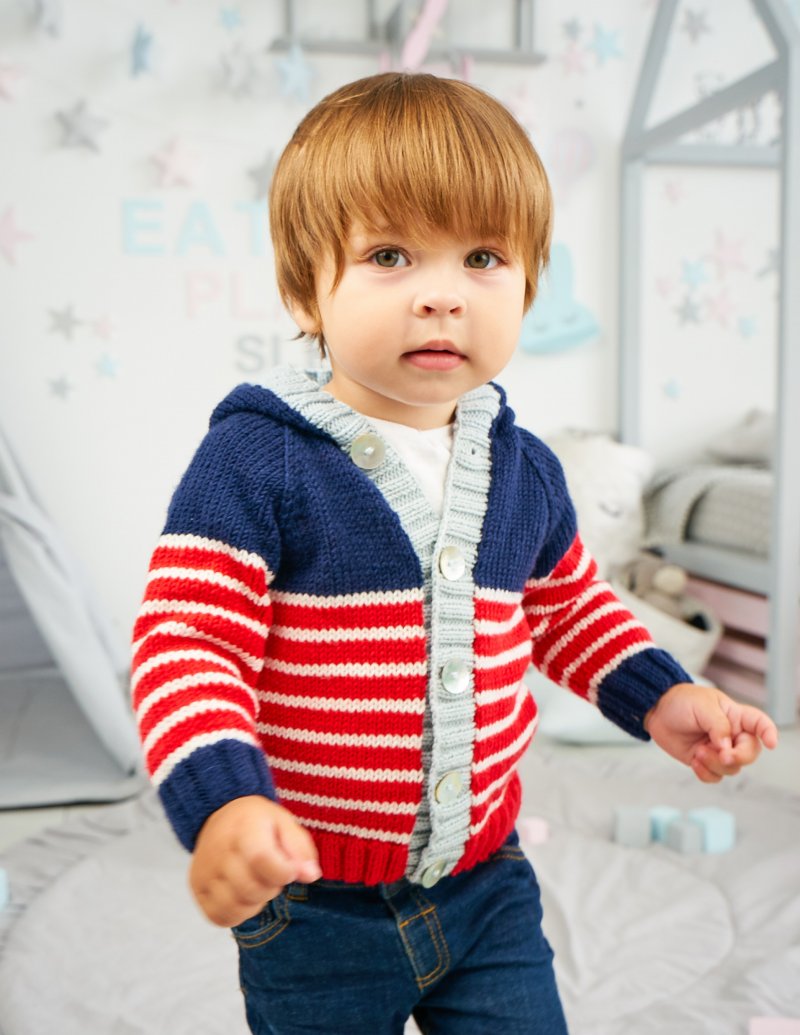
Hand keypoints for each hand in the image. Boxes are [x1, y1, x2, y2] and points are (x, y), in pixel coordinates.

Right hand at [189, 795, 320, 926]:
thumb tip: (311, 875)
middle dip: (272, 886)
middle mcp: (218, 851)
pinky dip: (238, 913)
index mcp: (242, 829)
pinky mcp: (197, 890)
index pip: (261, 859)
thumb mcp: (284, 822)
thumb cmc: (257, 822)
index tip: (290, 870)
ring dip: (256, 901)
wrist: (219, 814)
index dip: (283, 872)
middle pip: (251, 888)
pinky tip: (244, 894)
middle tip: (273, 873)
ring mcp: (204, 873)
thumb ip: (300, 848)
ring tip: (257, 881)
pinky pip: (220, 917)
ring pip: (236, 907)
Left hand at [644, 682, 778, 782]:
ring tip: (698, 751)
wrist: (657, 711)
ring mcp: (718, 750)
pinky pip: (715, 777)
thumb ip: (718, 725)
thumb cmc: (682, 701)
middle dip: (738, 757)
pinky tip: (695, 761)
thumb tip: (727, 746)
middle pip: (749, 753)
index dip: (769, 733)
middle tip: (723, 754)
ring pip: (731, 768)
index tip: (770, 743)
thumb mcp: (702, 706)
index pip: (760, 724)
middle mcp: (731, 735)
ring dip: (715, 764)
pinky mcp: (705, 761)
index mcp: (736, 716)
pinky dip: (706, 773)